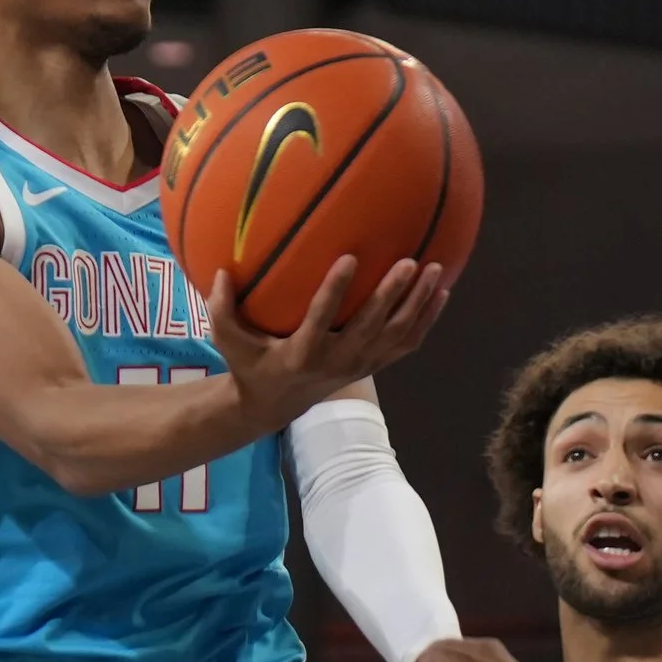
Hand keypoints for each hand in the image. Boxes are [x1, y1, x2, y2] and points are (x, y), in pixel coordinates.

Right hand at [209, 258, 447, 432]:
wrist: (275, 404)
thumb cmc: (250, 363)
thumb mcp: (227, 341)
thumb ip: (220, 307)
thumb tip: (219, 270)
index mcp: (301, 354)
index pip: (321, 319)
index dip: (336, 290)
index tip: (349, 257)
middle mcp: (336, 362)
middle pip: (371, 327)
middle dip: (391, 295)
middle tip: (408, 262)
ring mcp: (360, 366)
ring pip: (397, 335)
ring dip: (418, 303)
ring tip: (435, 269)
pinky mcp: (374, 366)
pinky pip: (408, 344)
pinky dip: (427, 320)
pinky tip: (442, 292)